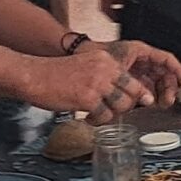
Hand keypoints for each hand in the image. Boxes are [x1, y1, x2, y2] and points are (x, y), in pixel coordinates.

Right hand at [18, 39, 170, 121]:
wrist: (34, 75)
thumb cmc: (55, 73)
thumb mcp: (86, 66)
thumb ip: (103, 76)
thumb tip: (119, 93)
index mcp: (105, 60)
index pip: (132, 78)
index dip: (140, 92)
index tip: (146, 101)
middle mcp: (105, 69)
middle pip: (132, 92)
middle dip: (128, 106)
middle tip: (116, 112)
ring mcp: (97, 84)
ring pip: (122, 105)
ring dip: (111, 115)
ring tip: (98, 115)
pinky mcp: (87, 98)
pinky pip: (104, 115)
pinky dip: (98, 121)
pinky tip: (88, 119)